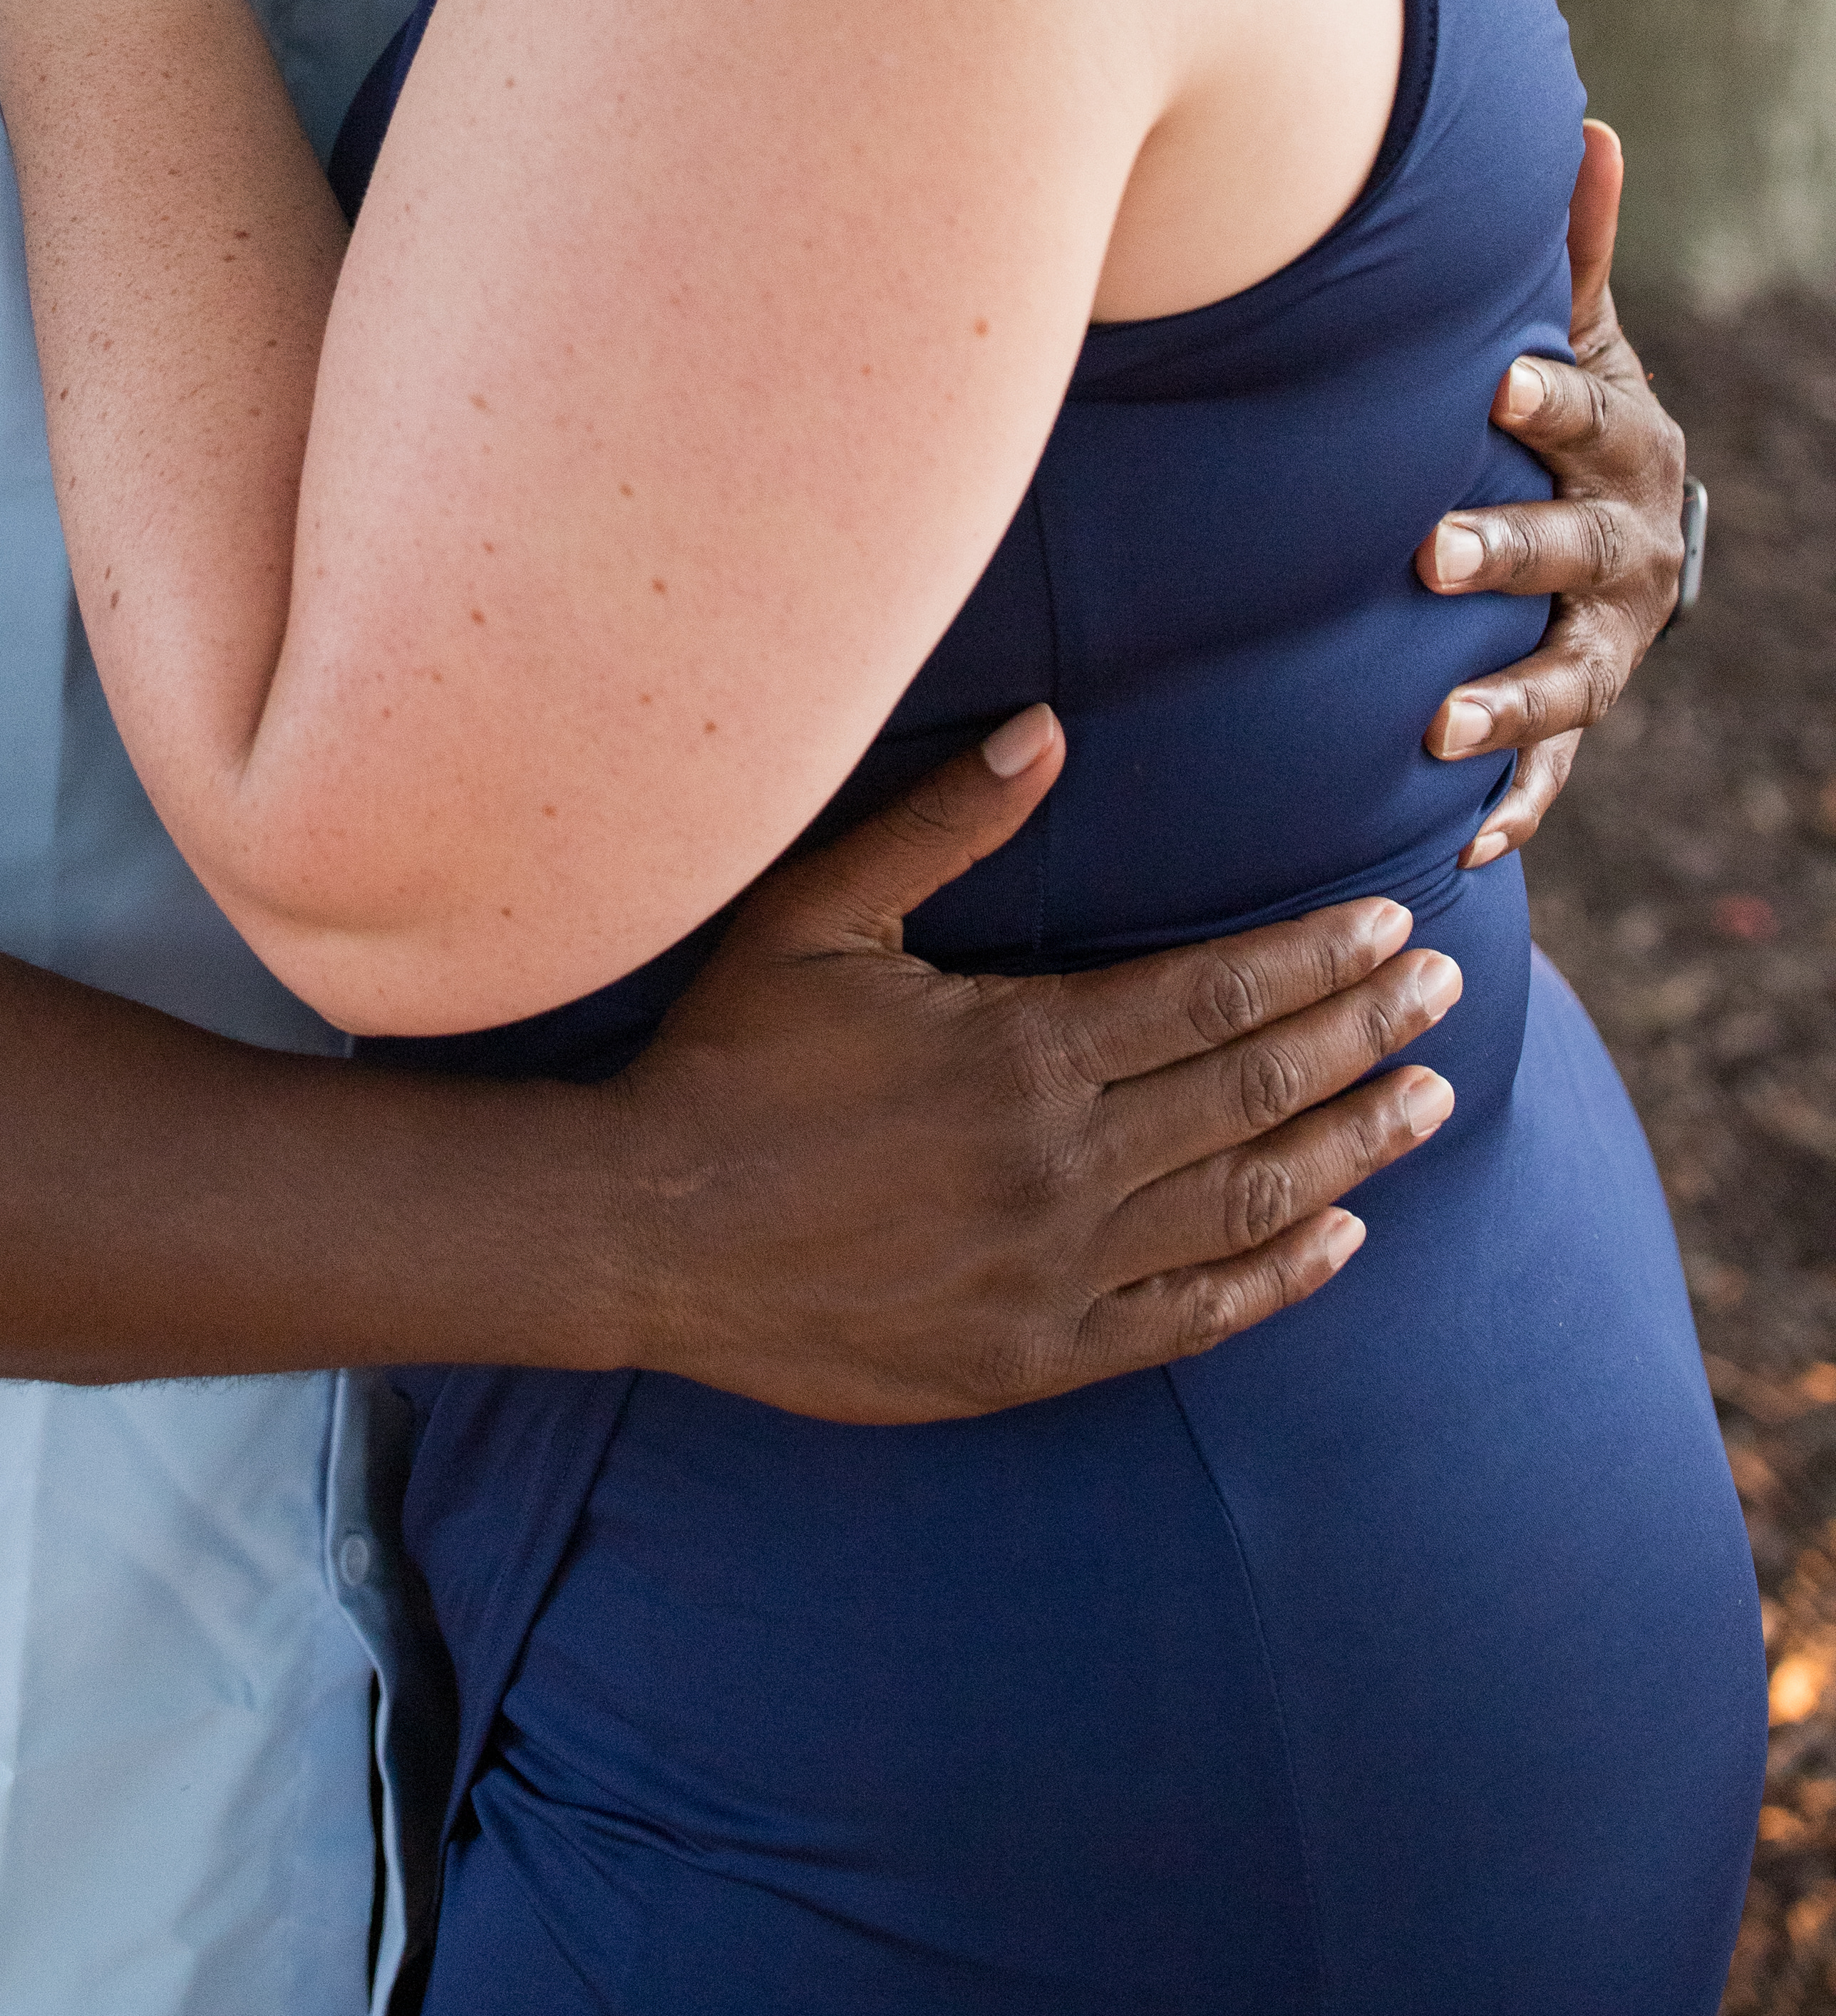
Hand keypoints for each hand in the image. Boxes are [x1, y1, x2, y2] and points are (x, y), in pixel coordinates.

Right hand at [614, 705, 1458, 1422]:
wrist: (644, 1235)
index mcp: (1022, 1052)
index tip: (1393, 927)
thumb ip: (941, 824)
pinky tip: (1341, 1238)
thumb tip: (1047, 732)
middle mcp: (1059, 1166)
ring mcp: (1054, 1273)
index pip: (1216, 997)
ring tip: (1425, 1101)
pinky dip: (1279, 1276)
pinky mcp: (1033, 1357)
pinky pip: (1192, 1320)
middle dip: (1362, 1035)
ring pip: (1247, 1203)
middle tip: (1446, 995)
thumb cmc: (724, 1060)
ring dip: (1350, 1148)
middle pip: (1255, 1091)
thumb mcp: (813, 916)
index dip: (1315, 960)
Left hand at [1414, 120, 1687, 864]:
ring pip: (1566, 678)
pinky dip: (1513, 812)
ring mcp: (1609, 643)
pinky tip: (1461, 847)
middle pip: (1572, 550)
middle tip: (1429, 556)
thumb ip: (1573, 254)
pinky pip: (1554, 777)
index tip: (1491, 379)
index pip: (1583, 416)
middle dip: (1506, 551)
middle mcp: (1627, 549)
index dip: (1545, 398)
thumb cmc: (1563, 417)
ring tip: (1438, 724)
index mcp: (1625, 445)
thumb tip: (1589, 124)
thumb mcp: (1583, 337)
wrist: (1616, 533)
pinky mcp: (1580, 721)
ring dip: (1507, 704)